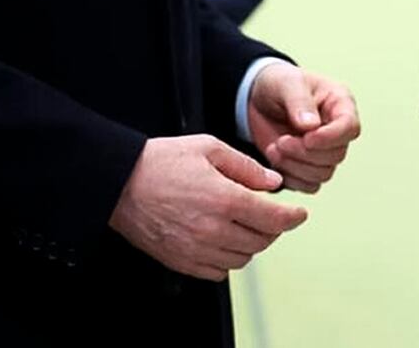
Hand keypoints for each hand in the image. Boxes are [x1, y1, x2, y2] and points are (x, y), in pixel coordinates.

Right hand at [108, 134, 307, 280]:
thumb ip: (247, 167)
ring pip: (243, 258)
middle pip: (262, 241)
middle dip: (271, 227)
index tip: (298, 214)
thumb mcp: (209, 147)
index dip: (292, 218)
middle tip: (266, 212)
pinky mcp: (182, 261)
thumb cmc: (162, 161)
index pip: (274, 219)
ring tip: (241, 224)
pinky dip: (227, 258)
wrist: (120, 182)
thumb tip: (273, 183)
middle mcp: (213, 230)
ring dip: (250, 243)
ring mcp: (197, 249)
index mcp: (224, 199)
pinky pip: (219, 272)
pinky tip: (222, 239)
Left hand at [247, 64, 360, 193]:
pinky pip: (309, 185)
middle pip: (336, 155)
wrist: (256, 99)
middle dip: (305, 153)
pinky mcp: (309, 168)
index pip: (350, 127)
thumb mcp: (286, 83)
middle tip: (280, 142)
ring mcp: (324, 151)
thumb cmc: (277, 84)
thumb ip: (299, 102)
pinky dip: (291, 178)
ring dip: (296, 166)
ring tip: (274, 149)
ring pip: (323, 173)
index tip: (307, 138)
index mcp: (340, 104)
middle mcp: (336, 130)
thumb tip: (311, 126)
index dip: (331, 137)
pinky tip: (276, 160)